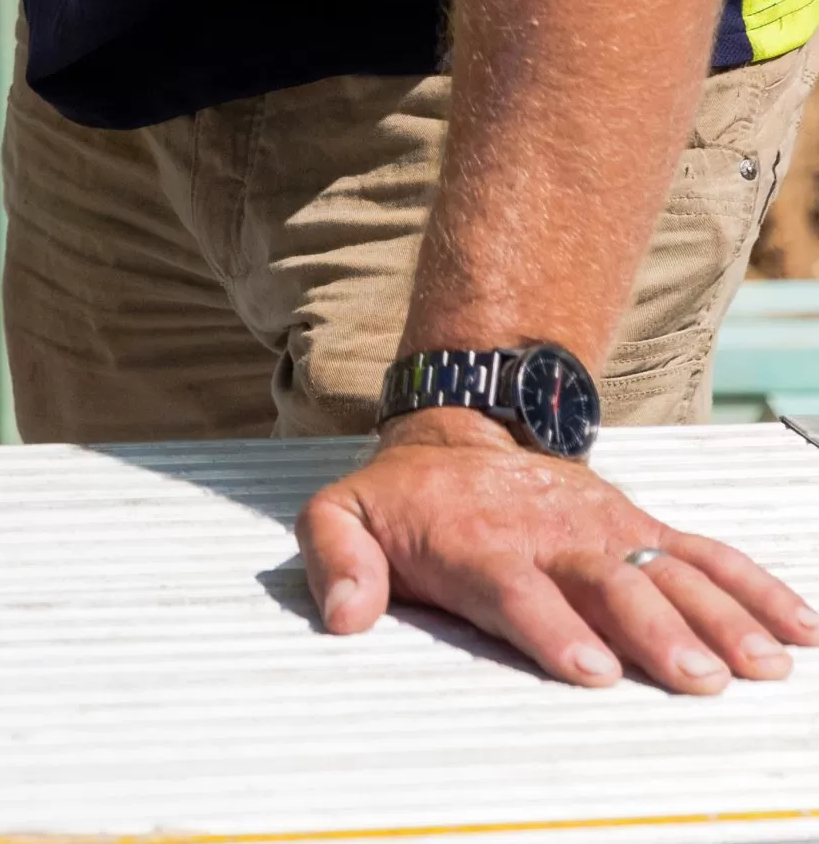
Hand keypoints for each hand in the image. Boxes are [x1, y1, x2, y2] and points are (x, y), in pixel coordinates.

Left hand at [300, 408, 818, 690]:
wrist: (458, 430)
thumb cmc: (401, 499)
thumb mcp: (341, 513)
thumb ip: (335, 560)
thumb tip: (343, 618)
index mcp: (479, 546)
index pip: (518, 592)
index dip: (554, 630)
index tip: (591, 669)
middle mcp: (552, 538)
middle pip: (609, 586)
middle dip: (655, 632)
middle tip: (696, 678)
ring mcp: (606, 530)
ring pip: (669, 572)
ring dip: (719, 618)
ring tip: (760, 665)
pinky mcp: (641, 526)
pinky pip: (706, 555)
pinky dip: (757, 589)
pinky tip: (800, 631)